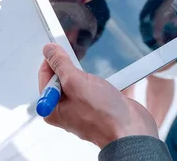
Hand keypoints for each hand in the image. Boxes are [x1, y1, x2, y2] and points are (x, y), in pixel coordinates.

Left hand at [38, 44, 157, 148]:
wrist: (131, 130)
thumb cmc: (103, 115)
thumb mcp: (76, 82)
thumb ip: (60, 64)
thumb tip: (48, 51)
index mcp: (52, 108)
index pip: (45, 75)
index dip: (52, 59)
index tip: (60, 46)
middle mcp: (64, 110)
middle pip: (61, 77)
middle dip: (72, 68)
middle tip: (81, 68)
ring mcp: (81, 108)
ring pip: (78, 81)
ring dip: (87, 75)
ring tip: (95, 83)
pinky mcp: (96, 106)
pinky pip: (92, 87)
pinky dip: (98, 81)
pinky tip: (104, 86)